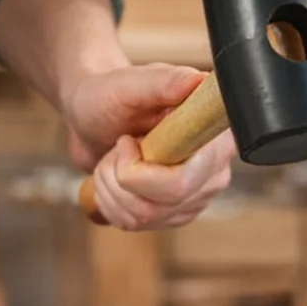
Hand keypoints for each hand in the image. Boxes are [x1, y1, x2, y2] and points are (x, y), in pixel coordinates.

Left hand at [63, 63, 236, 229]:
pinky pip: (138, 224)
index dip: (144, 171)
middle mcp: (213, 170)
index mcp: (213, 136)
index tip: (128, 140)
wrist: (93, 118)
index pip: (184, 181)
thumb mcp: (130, 83)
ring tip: (114, 159)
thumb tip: (197, 81)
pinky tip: (117, 178)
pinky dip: (113, 202)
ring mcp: (196, 196)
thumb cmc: (110, 96)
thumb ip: (165, 82)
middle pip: (164, 203)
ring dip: (112, 188)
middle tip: (119, 146)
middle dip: (121, 177)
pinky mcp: (176, 213)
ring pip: (145, 217)